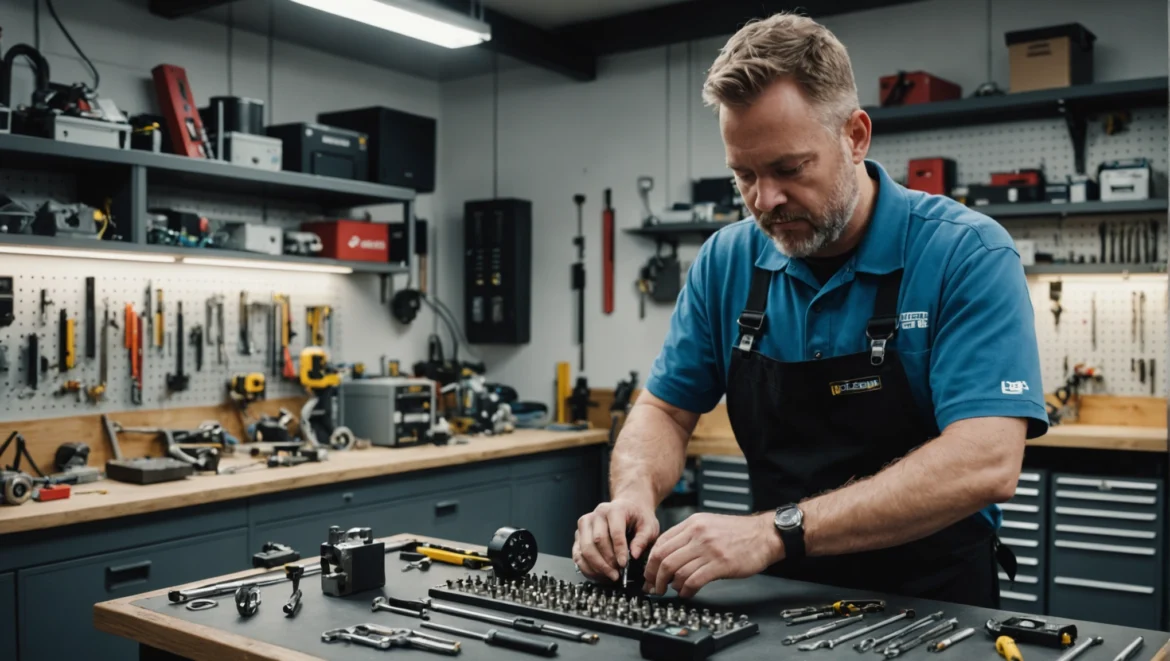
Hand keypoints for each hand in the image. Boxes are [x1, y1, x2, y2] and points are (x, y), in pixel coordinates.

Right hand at [572, 499, 658, 581]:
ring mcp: (585, 524)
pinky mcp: (579, 534)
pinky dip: (587, 567)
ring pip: (585, 548)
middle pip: (597, 541)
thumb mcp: (648, 526)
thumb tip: (634, 555)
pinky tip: (598, 574)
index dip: (619, 550)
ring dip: (597, 566)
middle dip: (607, 561)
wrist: (628, 508)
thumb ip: (642, 540)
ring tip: (610, 575)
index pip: (614, 532)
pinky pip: (577, 553)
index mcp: (614, 510)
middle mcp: (596, 515)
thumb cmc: (637, 517)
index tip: (624, 564)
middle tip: (617, 573)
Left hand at [642, 512, 783, 597]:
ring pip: (675, 570)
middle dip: (654, 576)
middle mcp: (697, 534)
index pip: (660, 543)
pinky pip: (693, 580)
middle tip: (654, 587)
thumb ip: (688, 537)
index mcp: (692, 524)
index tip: (649, 574)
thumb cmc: (738, 533)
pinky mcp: (720, 564)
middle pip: (663, 558)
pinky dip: (685, 590)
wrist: (764, 535)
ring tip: (671, 591)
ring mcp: (708, 549)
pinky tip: (686, 593)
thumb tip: (668, 556)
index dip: (650, 562)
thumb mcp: (708, 525)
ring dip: (669, 585)